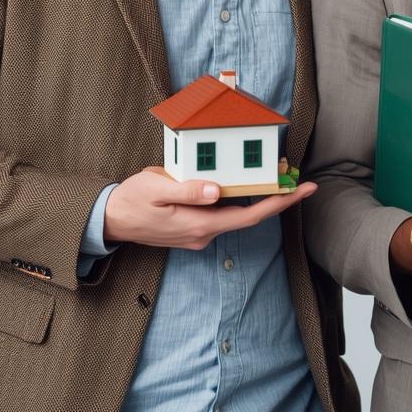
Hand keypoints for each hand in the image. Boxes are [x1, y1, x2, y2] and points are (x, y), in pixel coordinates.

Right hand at [103, 166, 314, 249]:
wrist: (109, 221)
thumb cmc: (131, 201)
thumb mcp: (156, 189)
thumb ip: (188, 191)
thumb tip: (217, 191)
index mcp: (200, 224)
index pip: (251, 216)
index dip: (280, 203)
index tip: (303, 190)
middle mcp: (205, 234)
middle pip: (249, 216)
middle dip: (276, 199)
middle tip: (298, 179)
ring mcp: (200, 234)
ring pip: (236, 215)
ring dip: (257, 199)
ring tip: (276, 176)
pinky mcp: (194, 229)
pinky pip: (222, 215)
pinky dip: (237, 200)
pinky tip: (243, 184)